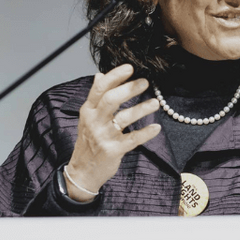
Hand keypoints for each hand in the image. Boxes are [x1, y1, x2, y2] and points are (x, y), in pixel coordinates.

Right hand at [65, 64, 160, 200]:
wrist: (83, 171)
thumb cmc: (88, 141)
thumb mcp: (87, 117)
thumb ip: (95, 97)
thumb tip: (99, 75)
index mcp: (88, 110)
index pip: (100, 89)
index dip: (115, 76)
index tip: (130, 67)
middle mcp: (94, 121)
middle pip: (110, 100)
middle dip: (129, 89)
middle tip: (145, 82)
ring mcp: (103, 136)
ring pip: (123, 118)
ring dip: (141, 109)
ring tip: (156, 102)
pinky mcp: (113, 150)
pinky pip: (132, 139)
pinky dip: (145, 133)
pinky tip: (156, 128)